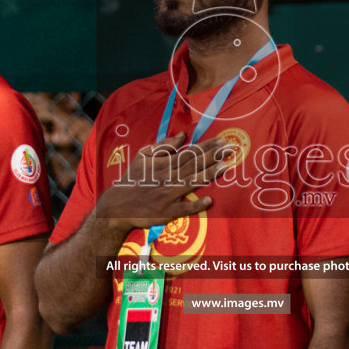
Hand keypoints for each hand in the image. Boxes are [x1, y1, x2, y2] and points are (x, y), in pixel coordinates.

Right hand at [94, 133, 233, 235]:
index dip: (207, 146)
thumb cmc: (133, 180)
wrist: (117, 206)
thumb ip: (164, 146)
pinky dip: (195, 205)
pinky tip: (208, 201)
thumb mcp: (143, 157)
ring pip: (191, 182)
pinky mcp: (166, 212)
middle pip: (194, 164)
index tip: (223, 140)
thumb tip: (183, 136)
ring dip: (209, 174)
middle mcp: (168, 177)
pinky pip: (183, 209)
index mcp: (164, 164)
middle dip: (214, 156)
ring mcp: (167, 195)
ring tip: (226, 166)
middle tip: (231, 148)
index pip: (190, 153)